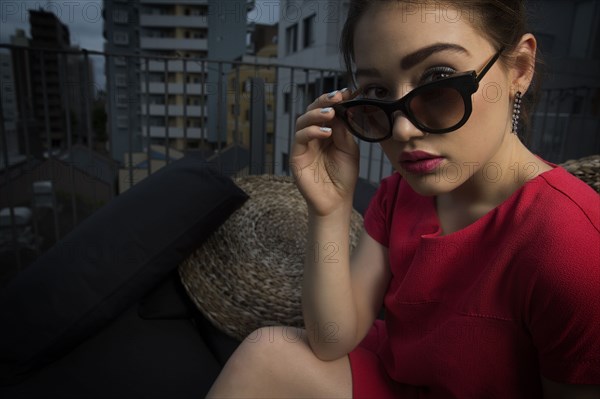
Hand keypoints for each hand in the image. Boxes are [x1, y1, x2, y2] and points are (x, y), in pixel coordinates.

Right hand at [291, 89, 358, 216]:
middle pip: (312, 111)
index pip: (327, 110)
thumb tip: (340, 110)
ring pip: (303, 121)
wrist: (336, 201)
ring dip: (316, 114)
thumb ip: (343, 131)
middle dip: (324, 101)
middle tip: (337, 97)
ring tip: (330, 113)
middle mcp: (313, 136)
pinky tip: (325, 132)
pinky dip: (312, 132)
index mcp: (327, 132)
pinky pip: (300, 138)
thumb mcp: (349, 149)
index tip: (347, 92)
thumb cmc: (344, 177)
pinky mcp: (297, 156)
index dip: (334, 100)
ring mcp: (304, 146)